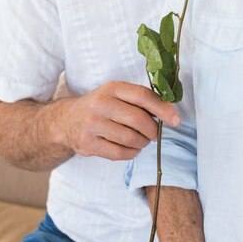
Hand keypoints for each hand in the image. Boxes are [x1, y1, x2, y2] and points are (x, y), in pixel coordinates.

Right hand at [54, 81, 180, 160]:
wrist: (67, 120)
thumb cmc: (101, 106)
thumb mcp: (116, 94)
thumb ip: (139, 100)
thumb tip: (169, 113)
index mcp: (112, 88)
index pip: (142, 96)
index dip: (162, 108)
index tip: (175, 120)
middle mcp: (101, 104)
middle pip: (138, 120)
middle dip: (152, 130)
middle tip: (155, 133)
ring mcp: (93, 125)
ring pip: (130, 139)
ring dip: (142, 142)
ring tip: (142, 140)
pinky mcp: (88, 144)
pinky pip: (120, 153)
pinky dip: (131, 153)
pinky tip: (131, 148)